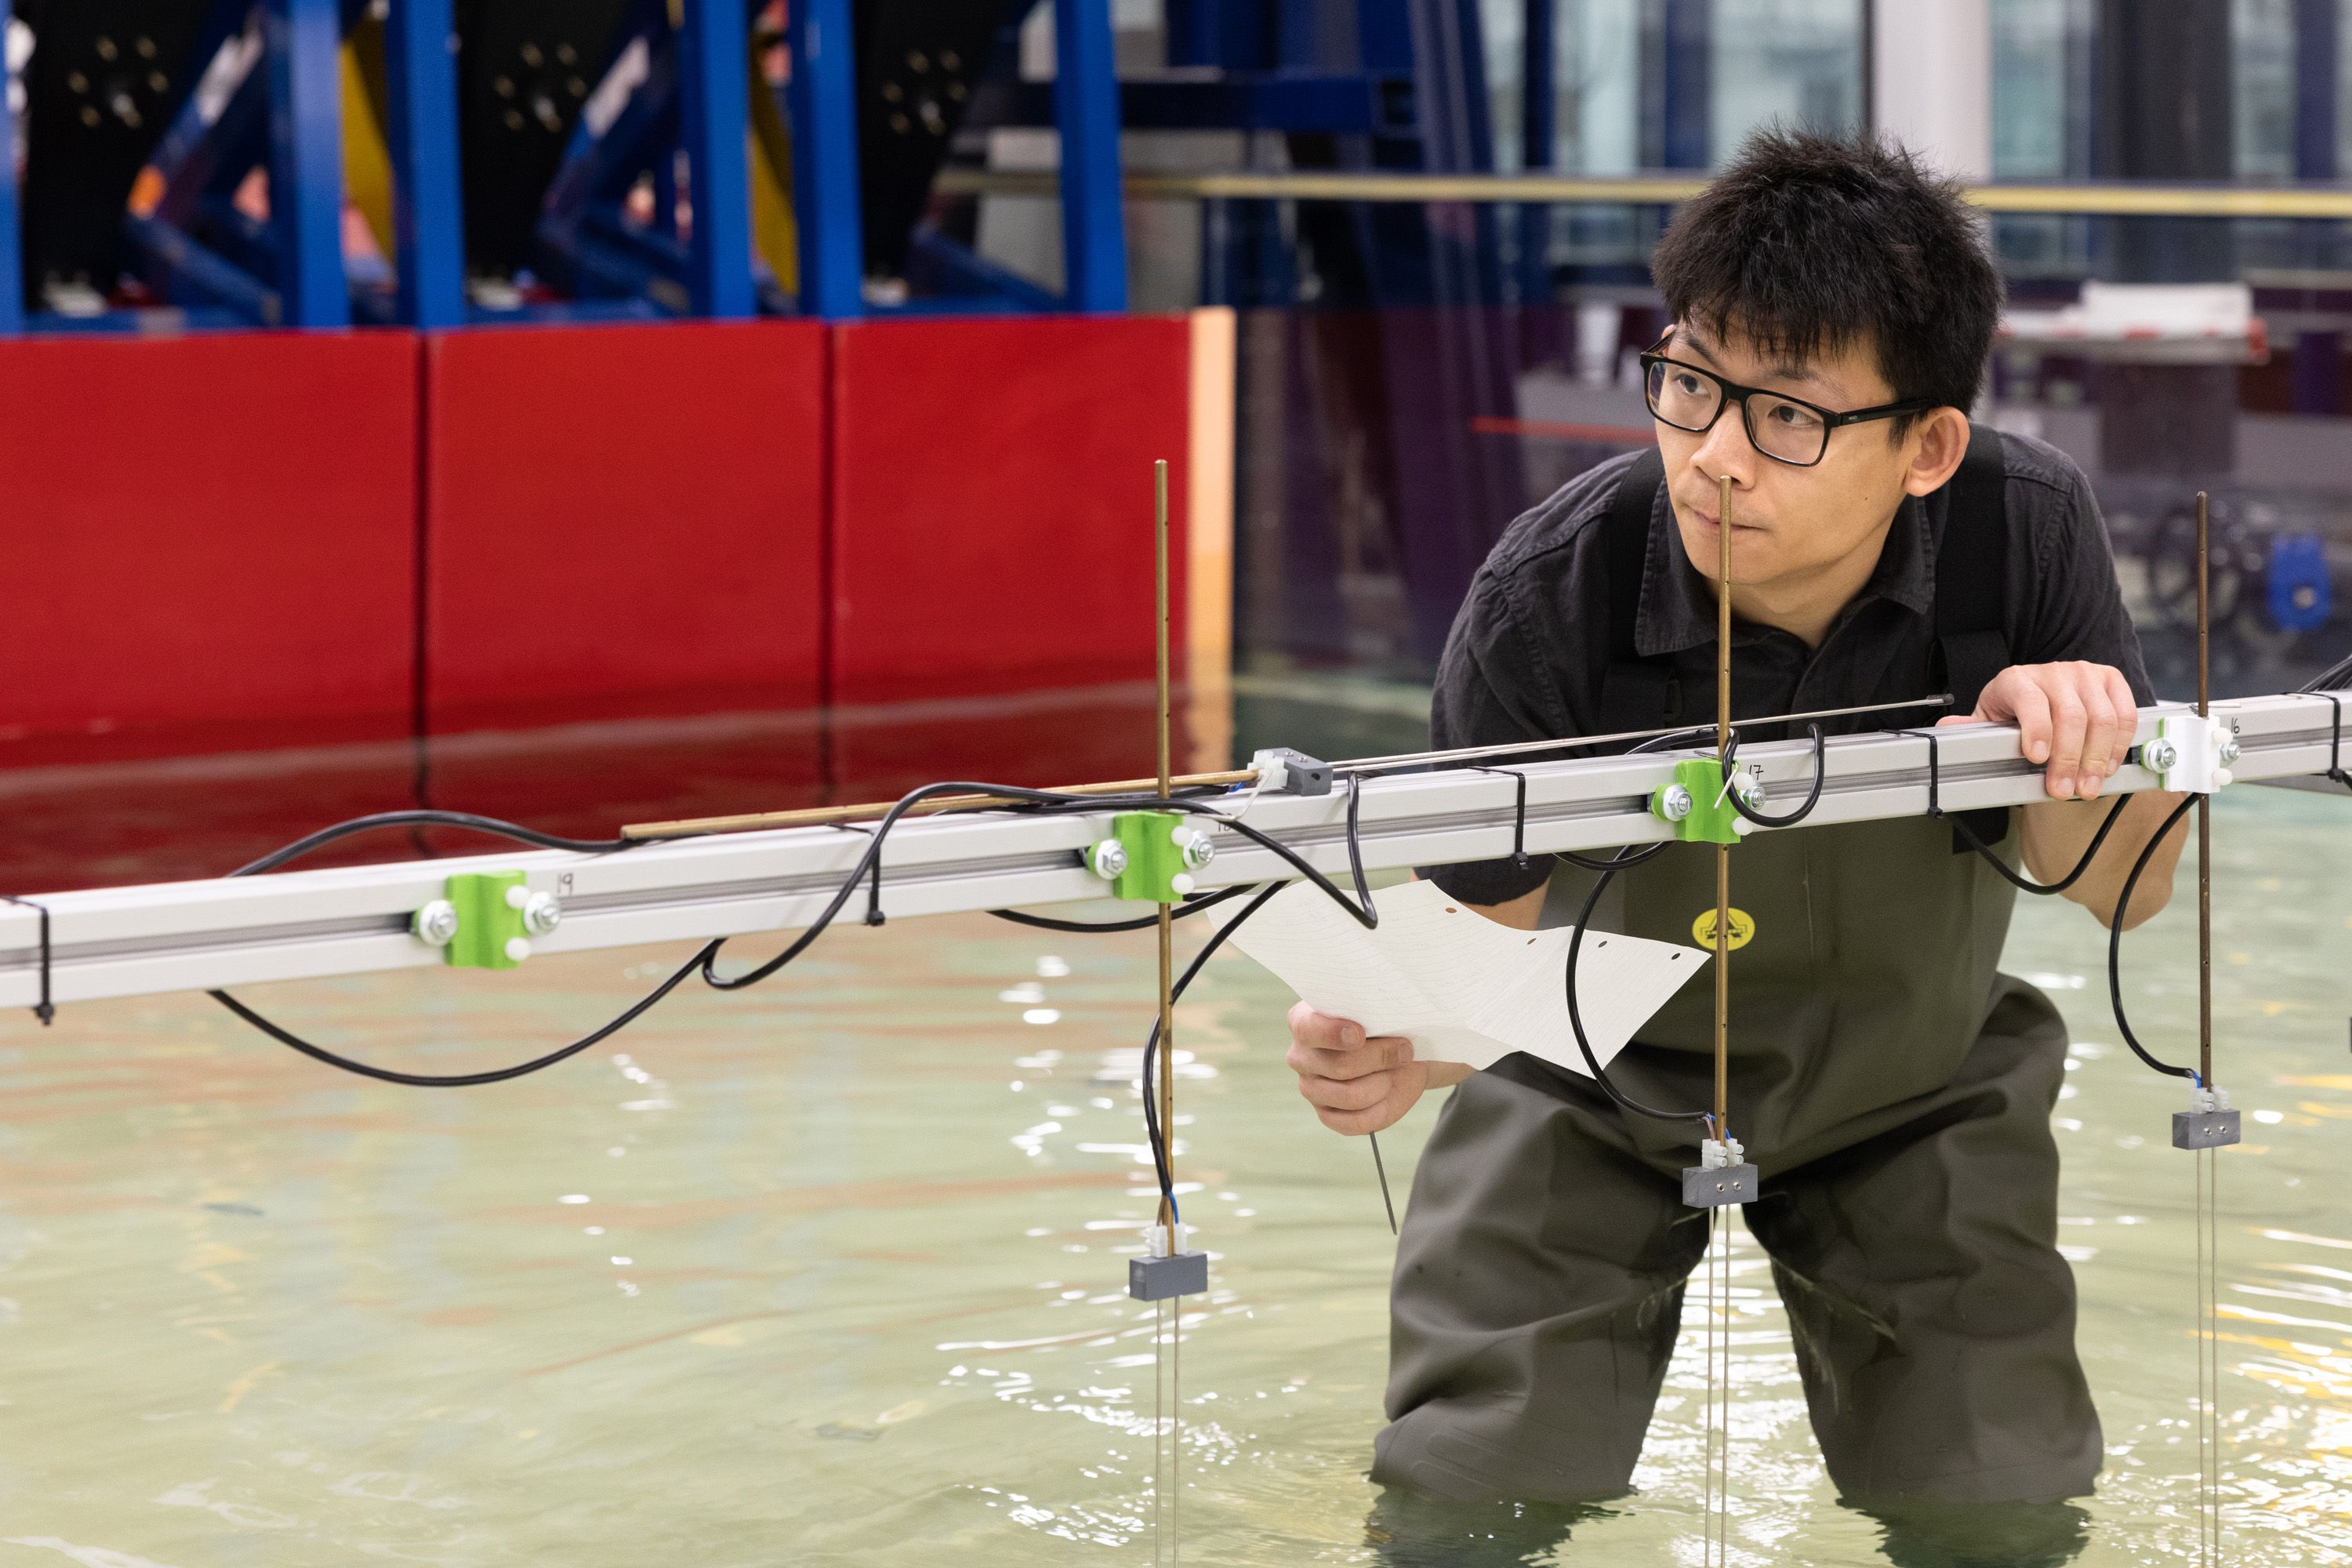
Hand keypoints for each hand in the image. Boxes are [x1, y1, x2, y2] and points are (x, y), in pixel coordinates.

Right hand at [1286, 1002, 1462, 1134]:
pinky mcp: (1327, 1116)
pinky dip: (1382, 1108)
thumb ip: (1374, 1014)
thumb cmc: (1386, 1025)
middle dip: (1381, 1058)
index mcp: (1304, 1022)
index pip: (1308, 1029)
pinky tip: (1388, 1091)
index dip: (1333, 1033)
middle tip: (1405, 1049)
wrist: (1401, 1054)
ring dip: (1384, 1082)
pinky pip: (1356, 1121)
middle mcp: (1301, 1056)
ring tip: (1394, 1070)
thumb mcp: (1383, 1013)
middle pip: (1340, 1065)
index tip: (1360, 1034)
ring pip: (1352, 1095)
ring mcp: (1311, 1088)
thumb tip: (1386, 1025)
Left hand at [1939, 661, 2137, 800]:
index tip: (2036, 758)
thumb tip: (1945, 731)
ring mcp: (2085, 674)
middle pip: (2071, 716)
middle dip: (2069, 759)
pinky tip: (2106, 766)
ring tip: (2088, 786)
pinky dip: (2118, 744)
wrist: (2042, 687)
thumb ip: (1972, 728)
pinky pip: (2124, 714)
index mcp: (2017, 679)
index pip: (2030, 700)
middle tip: (2064, 790)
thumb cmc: (2015, 708)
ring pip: (2101, 718)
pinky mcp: (2110, 680)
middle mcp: (2054, 672)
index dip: (2036, 729)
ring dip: (2096, 758)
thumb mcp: (1990, 717)